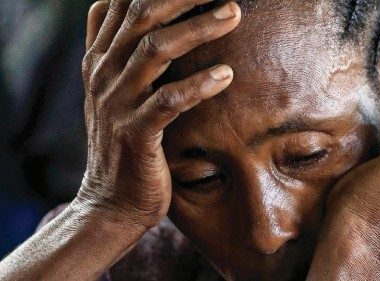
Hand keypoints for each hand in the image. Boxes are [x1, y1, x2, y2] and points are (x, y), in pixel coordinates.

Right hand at [77, 0, 240, 229]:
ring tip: (234, 13)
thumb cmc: (124, 143)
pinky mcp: (135, 134)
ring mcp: (116, 104)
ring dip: (198, 29)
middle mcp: (104, 74)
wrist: (110, 201)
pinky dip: (198, 85)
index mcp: (100, 60)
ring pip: (155, 51)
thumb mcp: (113, 94)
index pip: (124, 4)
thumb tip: (120, 8)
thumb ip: (117, 52)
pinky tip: (226, 75)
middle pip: (141, 16)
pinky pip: (168, 101)